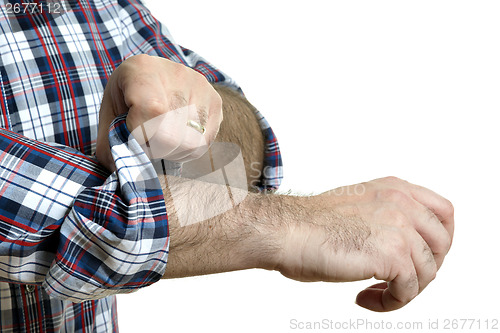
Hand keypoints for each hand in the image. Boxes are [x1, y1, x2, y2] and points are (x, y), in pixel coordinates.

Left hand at [96, 54, 221, 170]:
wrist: (153, 76)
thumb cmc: (127, 97)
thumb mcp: (109, 114)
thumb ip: (108, 143)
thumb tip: (117, 171)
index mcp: (143, 70)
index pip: (151, 111)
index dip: (141, 137)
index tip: (133, 138)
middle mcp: (177, 74)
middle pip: (172, 135)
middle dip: (156, 149)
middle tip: (146, 142)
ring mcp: (201, 88)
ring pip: (190, 143)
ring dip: (173, 152)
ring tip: (162, 139)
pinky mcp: (215, 102)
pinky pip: (204, 143)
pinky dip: (188, 149)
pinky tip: (177, 137)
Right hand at [276, 176, 453, 311]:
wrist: (286, 231)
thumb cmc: (308, 224)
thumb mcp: (357, 205)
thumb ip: (384, 215)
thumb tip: (401, 243)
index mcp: (394, 188)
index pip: (443, 211)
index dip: (439, 239)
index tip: (423, 256)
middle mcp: (401, 202)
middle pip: (443, 243)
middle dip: (426, 267)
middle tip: (399, 279)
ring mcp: (399, 227)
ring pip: (428, 272)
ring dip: (404, 290)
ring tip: (374, 292)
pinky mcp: (392, 254)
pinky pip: (408, 290)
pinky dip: (390, 302)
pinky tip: (364, 298)